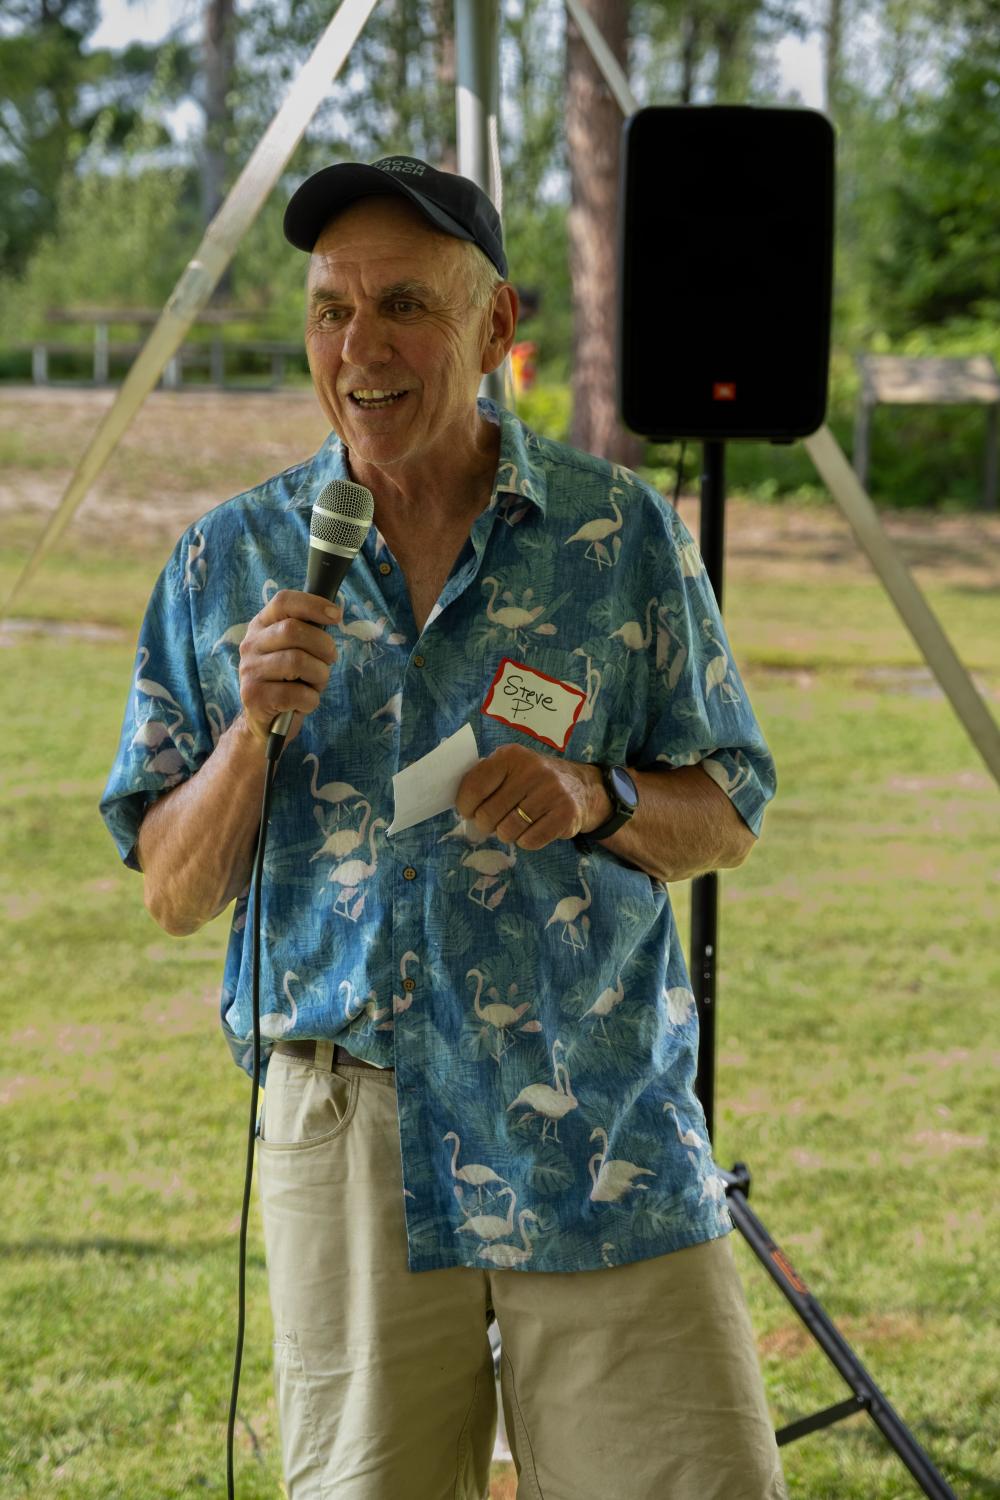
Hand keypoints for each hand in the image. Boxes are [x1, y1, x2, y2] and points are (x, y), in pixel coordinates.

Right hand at [238, 590, 340, 744]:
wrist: (265, 721)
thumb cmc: (288, 681)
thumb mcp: (296, 650)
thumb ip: (308, 632)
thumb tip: (333, 615)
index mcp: (261, 626)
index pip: (283, 602)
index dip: (313, 605)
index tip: (336, 616)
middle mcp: (251, 644)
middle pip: (293, 630)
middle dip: (323, 645)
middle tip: (330, 659)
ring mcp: (249, 670)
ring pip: (297, 661)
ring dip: (319, 675)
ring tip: (316, 684)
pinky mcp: (254, 696)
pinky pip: (296, 693)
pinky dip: (311, 700)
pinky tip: (305, 702)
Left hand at [455, 744, 610, 849]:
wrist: (582, 787)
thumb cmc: (534, 780)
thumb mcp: (511, 767)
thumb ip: (485, 778)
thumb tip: (459, 802)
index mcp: (511, 756)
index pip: (474, 787)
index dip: (465, 806)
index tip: (469, 811)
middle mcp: (532, 770)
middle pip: (488, 815)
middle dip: (486, 824)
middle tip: (494, 821)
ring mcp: (551, 792)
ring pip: (507, 831)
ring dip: (507, 834)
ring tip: (516, 823)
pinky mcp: (565, 814)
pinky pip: (529, 841)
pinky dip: (526, 841)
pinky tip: (533, 828)